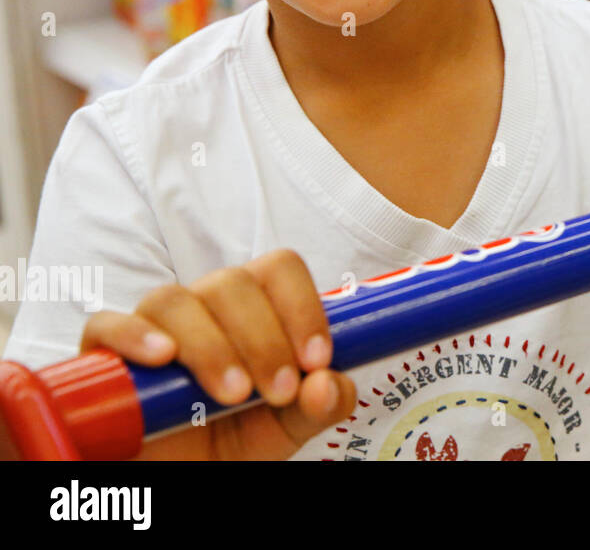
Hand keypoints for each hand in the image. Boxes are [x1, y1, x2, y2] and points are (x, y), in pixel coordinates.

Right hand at [81, 249, 354, 459]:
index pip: (279, 270)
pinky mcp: (104, 354)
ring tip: (232, 394)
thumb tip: (328, 384)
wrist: (176, 476)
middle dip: (263, 339)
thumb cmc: (230, 440)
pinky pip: (107, 325)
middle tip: (278, 392)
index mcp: (255, 309)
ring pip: (175, 301)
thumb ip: (319, 406)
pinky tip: (162, 358)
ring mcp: (152, 325)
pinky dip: (135, 335)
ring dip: (210, 345)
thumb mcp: (286, 428)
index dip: (302, 307)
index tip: (316, 360)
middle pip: (232, 283)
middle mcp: (204, 306)